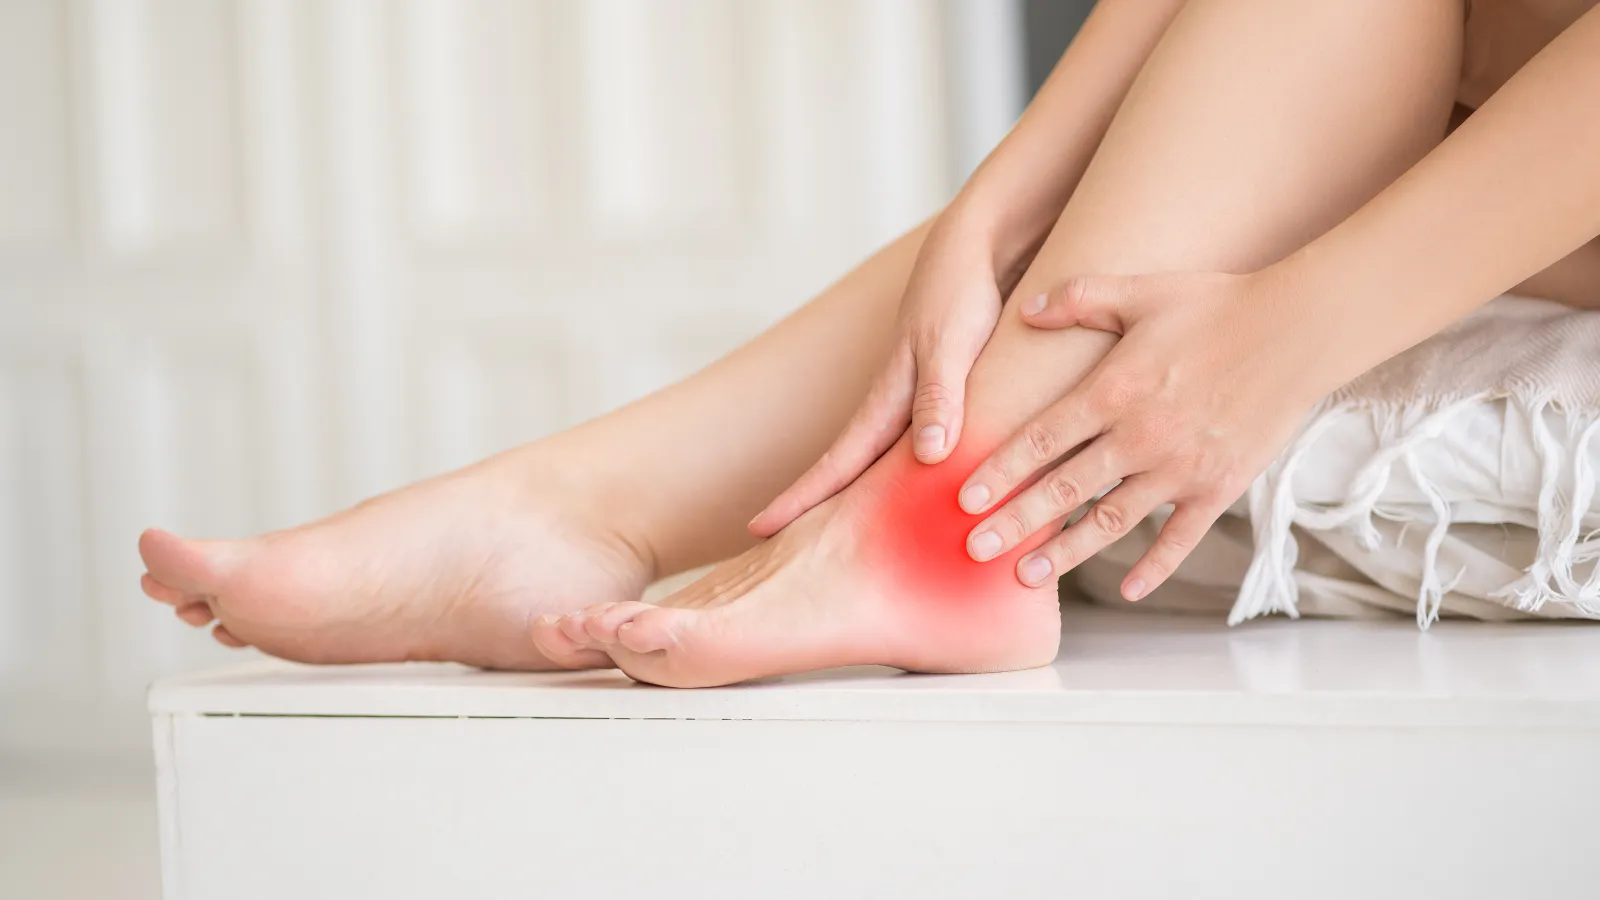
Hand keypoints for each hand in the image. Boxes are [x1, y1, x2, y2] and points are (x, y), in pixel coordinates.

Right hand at [748, 209, 1029, 536]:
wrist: (977, 244)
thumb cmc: (963, 289)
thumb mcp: (953, 343)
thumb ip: (940, 396)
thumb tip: (926, 456)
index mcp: (889, 397)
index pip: (838, 461)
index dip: (802, 499)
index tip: (760, 530)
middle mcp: (893, 402)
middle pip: (845, 467)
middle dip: (810, 505)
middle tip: (772, 544)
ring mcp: (913, 397)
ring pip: (877, 459)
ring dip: (852, 494)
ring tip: (830, 534)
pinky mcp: (939, 390)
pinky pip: (911, 445)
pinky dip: (899, 474)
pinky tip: (907, 491)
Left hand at [959, 267, 1330, 598]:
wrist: (1299, 330)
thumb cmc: (1218, 304)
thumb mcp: (1142, 290)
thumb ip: (1080, 298)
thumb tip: (1027, 308)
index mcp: (1114, 390)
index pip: (1042, 439)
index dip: (1001, 470)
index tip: (963, 497)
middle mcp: (1140, 437)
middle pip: (1063, 489)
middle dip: (1015, 522)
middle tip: (974, 549)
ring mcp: (1180, 468)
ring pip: (1111, 521)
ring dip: (1066, 551)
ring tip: (1027, 576)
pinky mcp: (1219, 487)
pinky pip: (1180, 537)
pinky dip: (1154, 567)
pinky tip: (1127, 588)